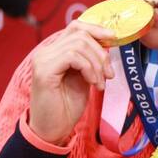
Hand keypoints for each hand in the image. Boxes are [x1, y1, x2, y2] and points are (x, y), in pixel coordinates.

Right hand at [28, 21, 115, 144]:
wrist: (52, 130)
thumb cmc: (67, 106)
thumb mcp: (84, 76)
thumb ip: (90, 59)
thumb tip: (107, 42)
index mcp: (54, 51)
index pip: (76, 26)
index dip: (96, 28)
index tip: (114, 38)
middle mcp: (45, 52)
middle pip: (80, 33)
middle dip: (101, 52)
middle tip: (109, 73)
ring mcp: (43, 60)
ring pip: (79, 44)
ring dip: (96, 63)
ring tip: (100, 83)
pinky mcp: (44, 71)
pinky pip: (73, 57)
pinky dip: (88, 68)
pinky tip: (93, 83)